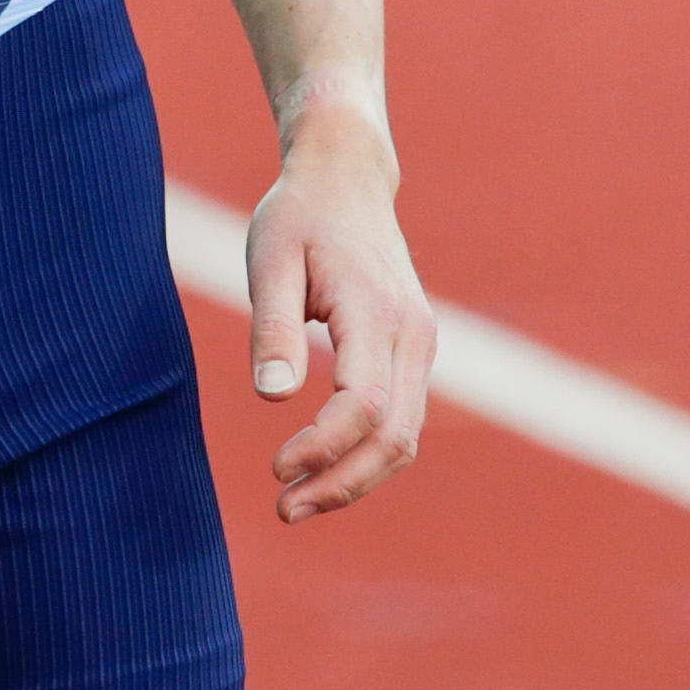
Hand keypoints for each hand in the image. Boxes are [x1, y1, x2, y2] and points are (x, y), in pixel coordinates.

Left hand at [243, 108, 436, 521]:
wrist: (347, 179)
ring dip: (356, 480)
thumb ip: (273, 327)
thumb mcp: (270, 260)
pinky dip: (367, 457)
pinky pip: (402, 422)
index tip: (277, 469)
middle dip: (341, 483)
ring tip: (295, 504)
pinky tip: (322, 472)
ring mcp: (420, 345)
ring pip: (405, 438)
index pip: (364, 403)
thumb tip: (272, 395)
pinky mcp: (413, 353)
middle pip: (394, 436)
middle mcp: (412, 334)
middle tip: (283, 510)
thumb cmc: (299, 217)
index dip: (324, 447)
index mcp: (374, 310)